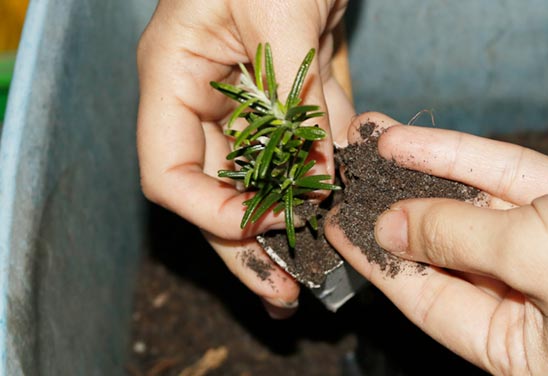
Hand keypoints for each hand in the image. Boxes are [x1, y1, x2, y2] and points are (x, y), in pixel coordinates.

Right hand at [137, 0, 353, 317]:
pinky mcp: (294, 90)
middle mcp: (206, 94)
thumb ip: (297, 95)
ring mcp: (252, 96)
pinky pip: (303, 145)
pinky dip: (321, 174)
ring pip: (259, 176)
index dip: (213, 211)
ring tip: (315, 266)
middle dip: (246, 243)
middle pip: (213, 190)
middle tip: (283, 290)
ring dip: (286, 222)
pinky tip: (342, 205)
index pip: (169, 171)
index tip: (273, 223)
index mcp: (175, 75)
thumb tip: (323, 171)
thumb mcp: (280, 9)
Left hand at [326, 112, 547, 373]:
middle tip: (350, 184)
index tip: (340, 231)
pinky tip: (412, 140)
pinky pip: (505, 182)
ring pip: (474, 213)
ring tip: (371, 149)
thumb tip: (393, 228)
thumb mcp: (530, 256)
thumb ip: (454, 238)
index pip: (433, 307)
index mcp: (531, 357)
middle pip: (450, 257)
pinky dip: (461, 161)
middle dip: (400, 214)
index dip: (381, 266)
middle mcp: (542, 310)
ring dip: (423, 179)